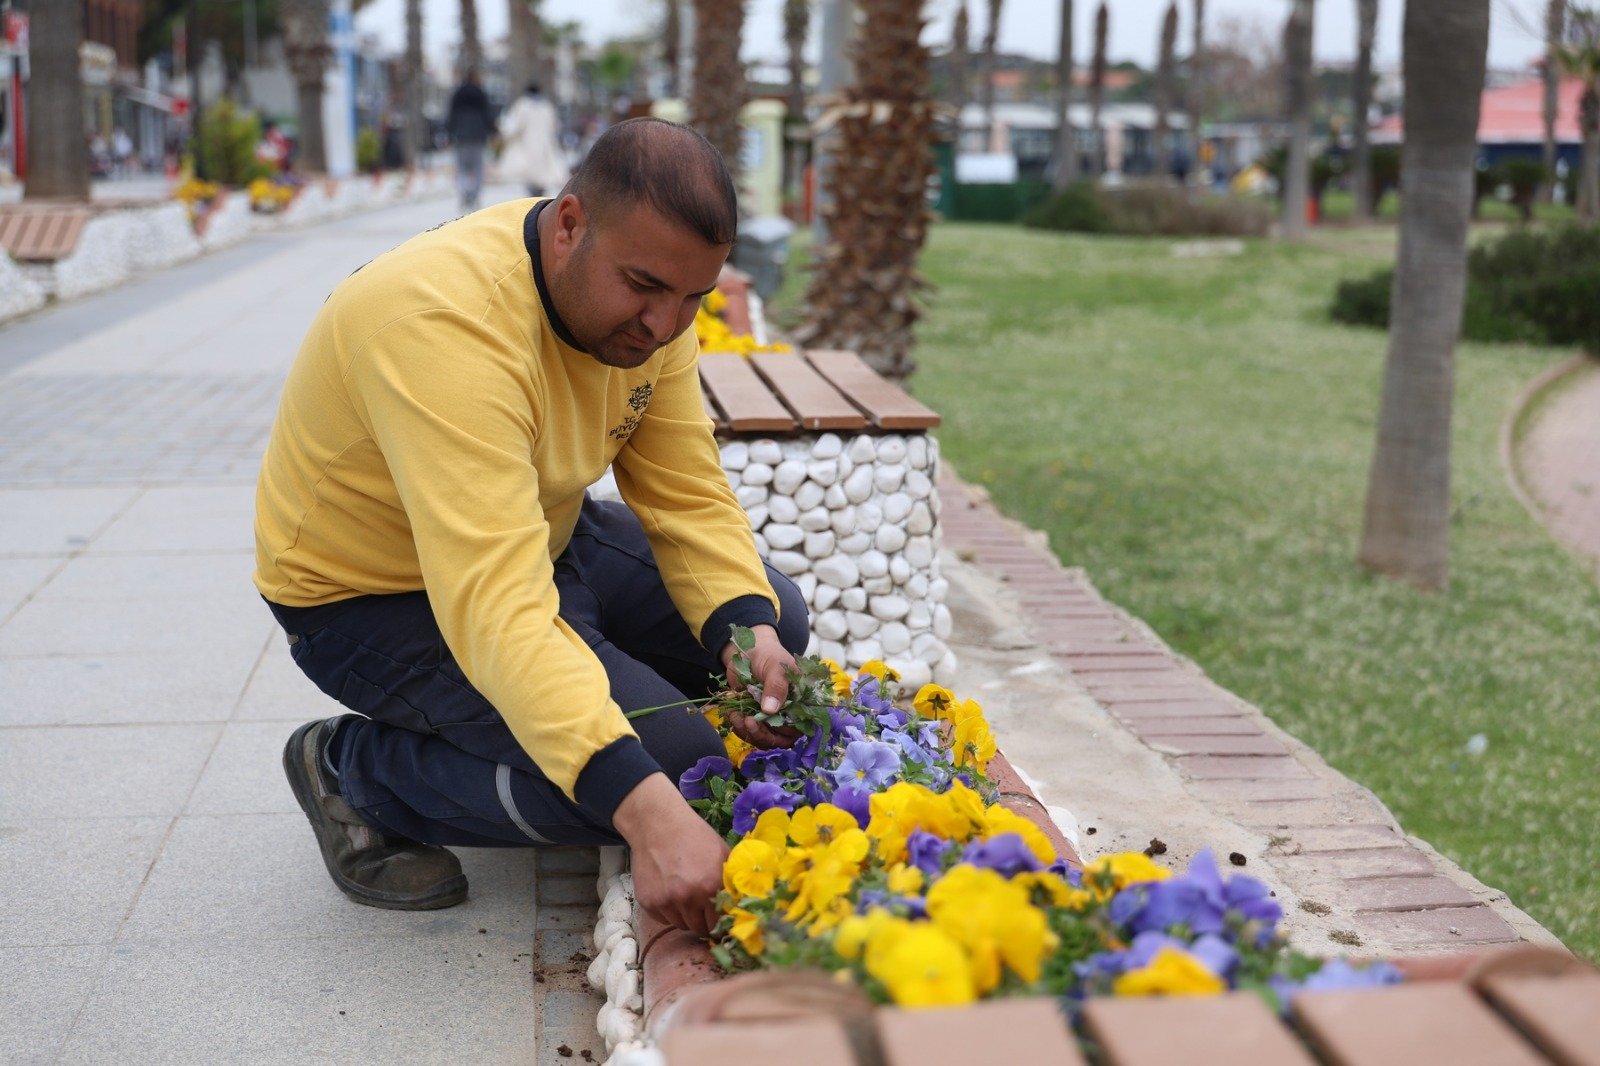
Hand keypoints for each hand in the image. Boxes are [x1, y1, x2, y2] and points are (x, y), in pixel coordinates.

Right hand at [613, 773, 728, 934]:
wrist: (658, 824)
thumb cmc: (695, 836)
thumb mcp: (722, 853)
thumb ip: (731, 881)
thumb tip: (743, 905)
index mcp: (711, 885)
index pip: (720, 922)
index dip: (719, 920)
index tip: (717, 917)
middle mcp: (689, 897)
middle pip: (700, 928)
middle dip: (702, 920)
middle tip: (700, 906)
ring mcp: (666, 901)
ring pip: (680, 925)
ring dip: (684, 916)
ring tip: (683, 894)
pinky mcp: (648, 902)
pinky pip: (663, 918)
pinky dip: (667, 911)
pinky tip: (668, 891)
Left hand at [720, 624, 801, 748]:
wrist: (747, 651)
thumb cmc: (769, 656)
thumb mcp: (776, 666)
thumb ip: (776, 685)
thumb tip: (770, 710)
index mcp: (801, 703)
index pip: (799, 727)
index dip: (785, 731)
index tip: (766, 722)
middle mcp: (789, 714)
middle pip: (781, 739)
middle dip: (763, 734)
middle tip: (748, 721)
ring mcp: (771, 718)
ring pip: (764, 739)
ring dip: (749, 733)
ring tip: (737, 717)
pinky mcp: (755, 719)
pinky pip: (750, 733)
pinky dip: (740, 728)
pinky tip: (733, 715)